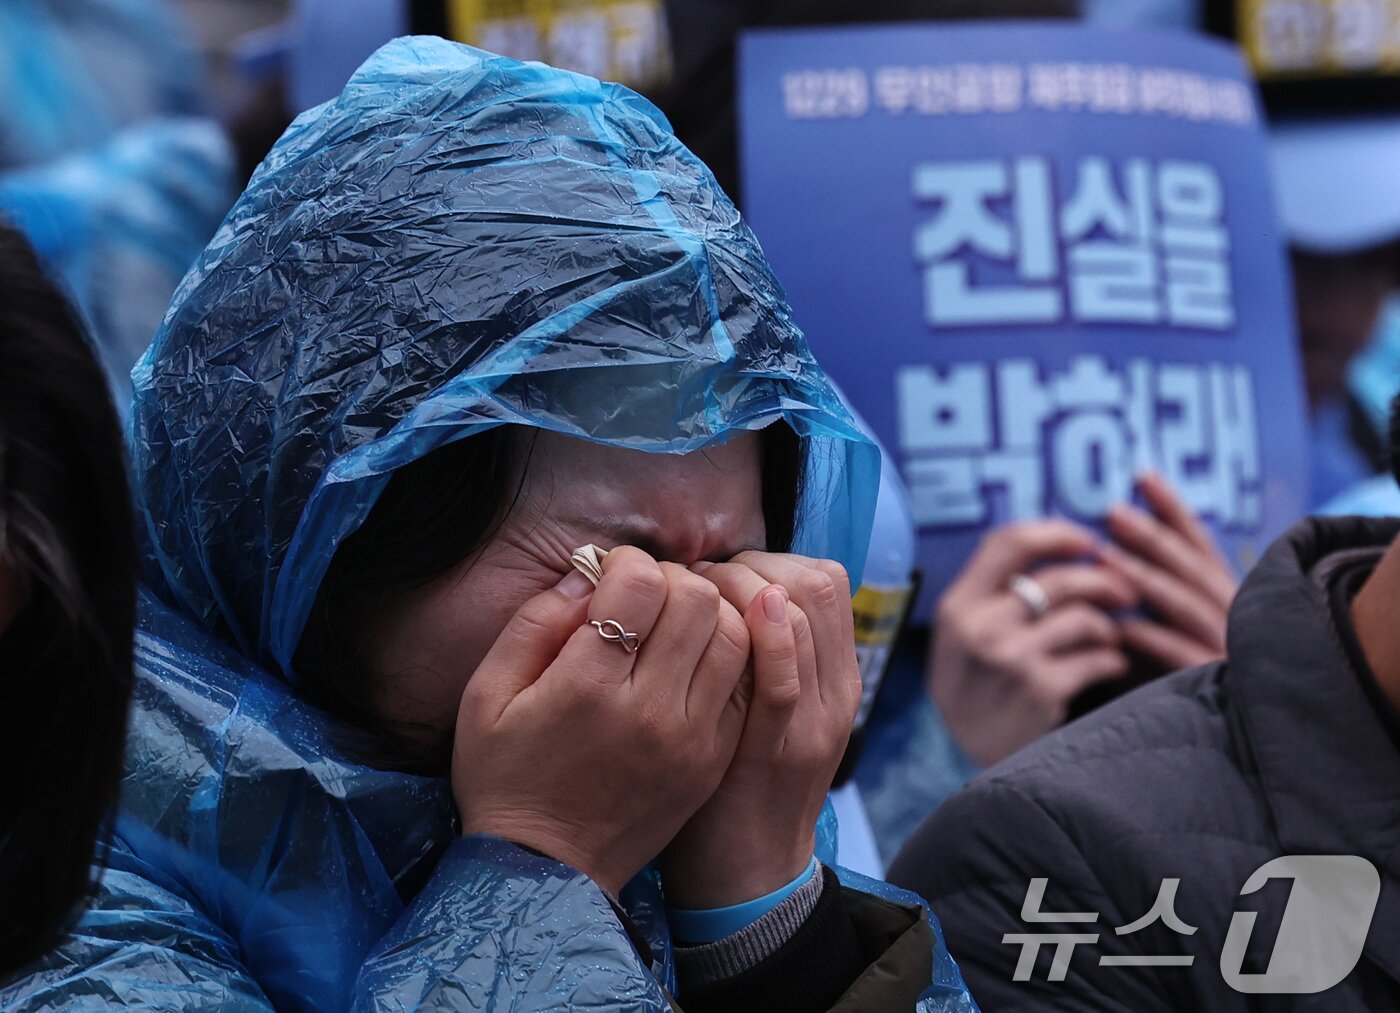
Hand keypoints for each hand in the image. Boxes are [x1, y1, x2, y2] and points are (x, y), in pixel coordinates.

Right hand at [452, 546, 750, 894]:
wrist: (545, 872)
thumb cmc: (506, 777)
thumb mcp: (487, 696)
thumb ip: (534, 623)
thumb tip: (586, 574)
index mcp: (588, 688)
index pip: (643, 584)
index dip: (627, 562)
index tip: (609, 574)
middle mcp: (650, 710)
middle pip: (697, 600)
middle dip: (671, 579)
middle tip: (643, 594)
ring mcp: (692, 738)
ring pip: (736, 635)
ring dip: (709, 611)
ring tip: (676, 619)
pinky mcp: (714, 759)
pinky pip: (747, 683)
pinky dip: (729, 655)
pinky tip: (696, 657)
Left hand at [661, 552, 860, 908]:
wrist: (749, 871)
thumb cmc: (740, 778)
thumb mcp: (769, 707)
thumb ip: (767, 653)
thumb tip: (734, 588)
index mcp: (836, 677)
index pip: (825, 578)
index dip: (770, 559)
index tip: (722, 578)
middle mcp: (835, 690)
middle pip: (816, 582)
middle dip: (753, 565)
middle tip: (703, 587)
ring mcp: (812, 719)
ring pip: (802, 612)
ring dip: (741, 587)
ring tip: (697, 605)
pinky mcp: (777, 750)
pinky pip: (784, 677)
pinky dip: (767, 636)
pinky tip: (738, 619)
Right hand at [930, 520, 1137, 766]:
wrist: (972, 766)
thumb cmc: (977, 691)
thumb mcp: (961, 637)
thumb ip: (994, 594)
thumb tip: (1063, 546)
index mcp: (957, 605)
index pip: (1009, 542)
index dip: (1057, 533)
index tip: (1088, 541)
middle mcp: (980, 627)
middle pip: (1058, 578)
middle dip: (1103, 580)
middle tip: (1125, 592)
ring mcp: (1010, 659)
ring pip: (1083, 617)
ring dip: (1109, 626)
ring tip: (1110, 640)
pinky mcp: (1041, 691)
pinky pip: (1097, 658)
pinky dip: (1112, 659)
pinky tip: (1109, 667)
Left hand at [1100, 471, 1237, 669]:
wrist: (1212, 751)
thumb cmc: (1172, 681)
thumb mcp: (1163, 629)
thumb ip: (1146, 594)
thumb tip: (1099, 551)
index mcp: (1224, 597)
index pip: (1198, 544)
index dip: (1172, 509)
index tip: (1141, 475)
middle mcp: (1233, 616)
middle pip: (1191, 567)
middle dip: (1151, 536)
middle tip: (1112, 512)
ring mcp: (1228, 648)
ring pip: (1184, 605)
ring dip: (1144, 579)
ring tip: (1104, 559)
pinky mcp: (1215, 684)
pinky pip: (1181, 656)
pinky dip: (1150, 640)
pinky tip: (1119, 629)